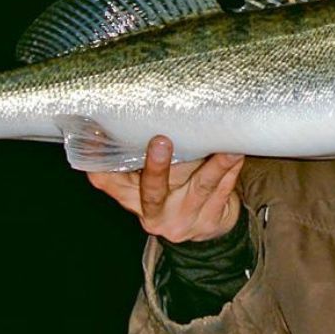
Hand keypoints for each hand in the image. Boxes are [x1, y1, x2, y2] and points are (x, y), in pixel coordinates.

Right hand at [87, 135, 244, 242]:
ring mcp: (184, 219)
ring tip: (226, 148)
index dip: (97, 161)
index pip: (106, 181)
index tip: (98, 134)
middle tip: (160, 141)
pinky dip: (230, 171)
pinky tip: (237, 153)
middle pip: (152, 191)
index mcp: (131, 198)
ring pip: (200, 189)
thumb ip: (140, 155)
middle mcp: (154, 212)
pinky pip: (223, 192)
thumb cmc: (175, 189)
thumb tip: (130, 107)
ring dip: (213, 166)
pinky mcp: (210, 221)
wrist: (206, 226)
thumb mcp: (152, 178)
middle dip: (157, 167)